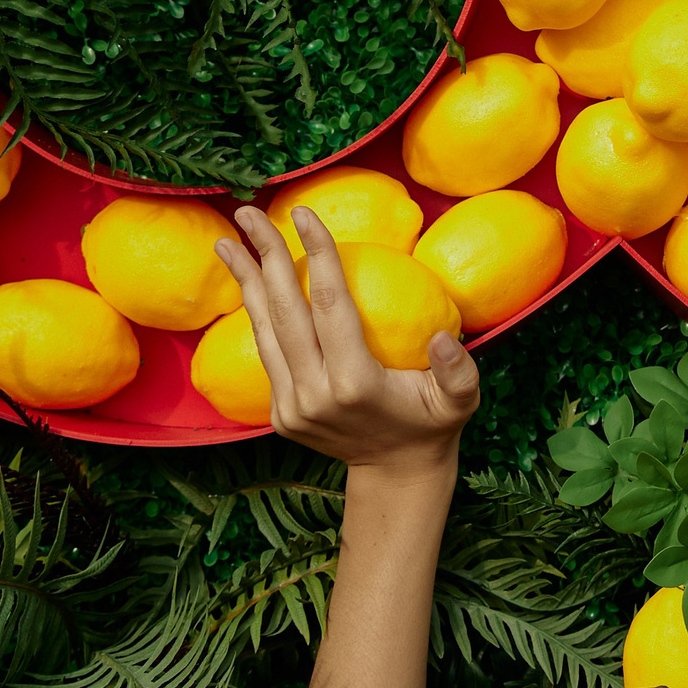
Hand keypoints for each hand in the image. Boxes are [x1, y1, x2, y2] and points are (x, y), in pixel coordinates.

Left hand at [213, 205, 480, 479]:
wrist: (395, 474)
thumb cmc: (431, 425)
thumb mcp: (460, 402)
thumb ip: (458, 372)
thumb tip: (442, 338)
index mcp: (355, 383)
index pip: (330, 305)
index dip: (317, 255)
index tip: (304, 214)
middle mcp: (314, 394)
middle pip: (284, 311)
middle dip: (266, 256)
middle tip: (249, 212)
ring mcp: (291, 406)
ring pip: (262, 332)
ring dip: (244, 282)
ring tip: (226, 241)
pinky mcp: (279, 413)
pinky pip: (264, 353)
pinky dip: (253, 314)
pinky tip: (247, 284)